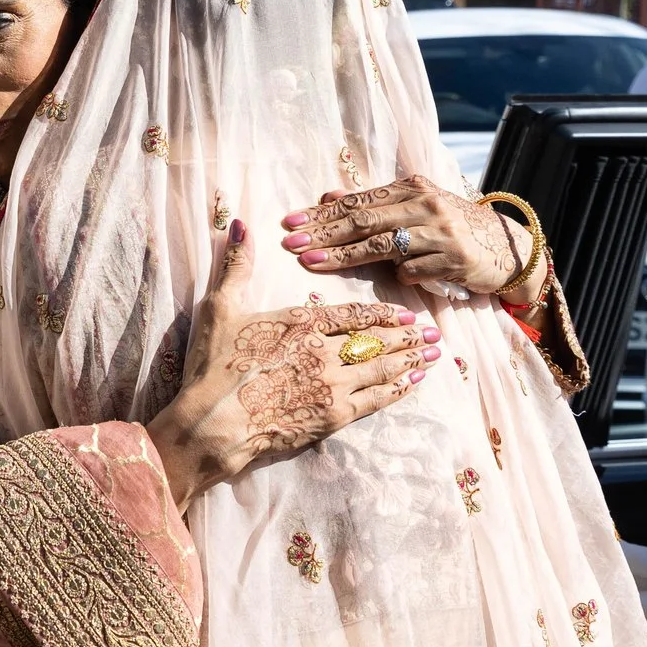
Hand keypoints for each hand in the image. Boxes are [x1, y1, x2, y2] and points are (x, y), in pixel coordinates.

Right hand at [147, 220, 436, 510]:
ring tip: (433, 356)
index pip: (352, 314)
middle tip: (433, 333)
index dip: (382, 314)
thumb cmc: (214, 365)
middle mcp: (323, 351)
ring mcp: (332, 384)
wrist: (214, 422)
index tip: (405, 312)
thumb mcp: (219, 307)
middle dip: (406, 336)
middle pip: (375, 341)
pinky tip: (411, 384)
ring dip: (410, 360)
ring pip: (381, 368)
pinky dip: (397, 390)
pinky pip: (375, 400)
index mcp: (300, 323)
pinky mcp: (332, 416)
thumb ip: (236, 266)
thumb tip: (242, 224)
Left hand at [280, 176, 535, 296]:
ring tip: (312, 264)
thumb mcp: (415, 207)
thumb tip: (326, 197)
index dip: (321, 213)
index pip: (358, 201)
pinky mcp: (454, 260)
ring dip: (343, 257)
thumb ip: (374, 203)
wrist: (506, 247)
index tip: (289, 223)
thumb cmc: (451, 227)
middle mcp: (426, 205)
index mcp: (412, 187)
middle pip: (364, 221)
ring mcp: (441, 233)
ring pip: (382, 246)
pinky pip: (412, 271)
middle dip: (323, 233)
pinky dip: (398, 276)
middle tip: (290, 244)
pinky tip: (394, 280)